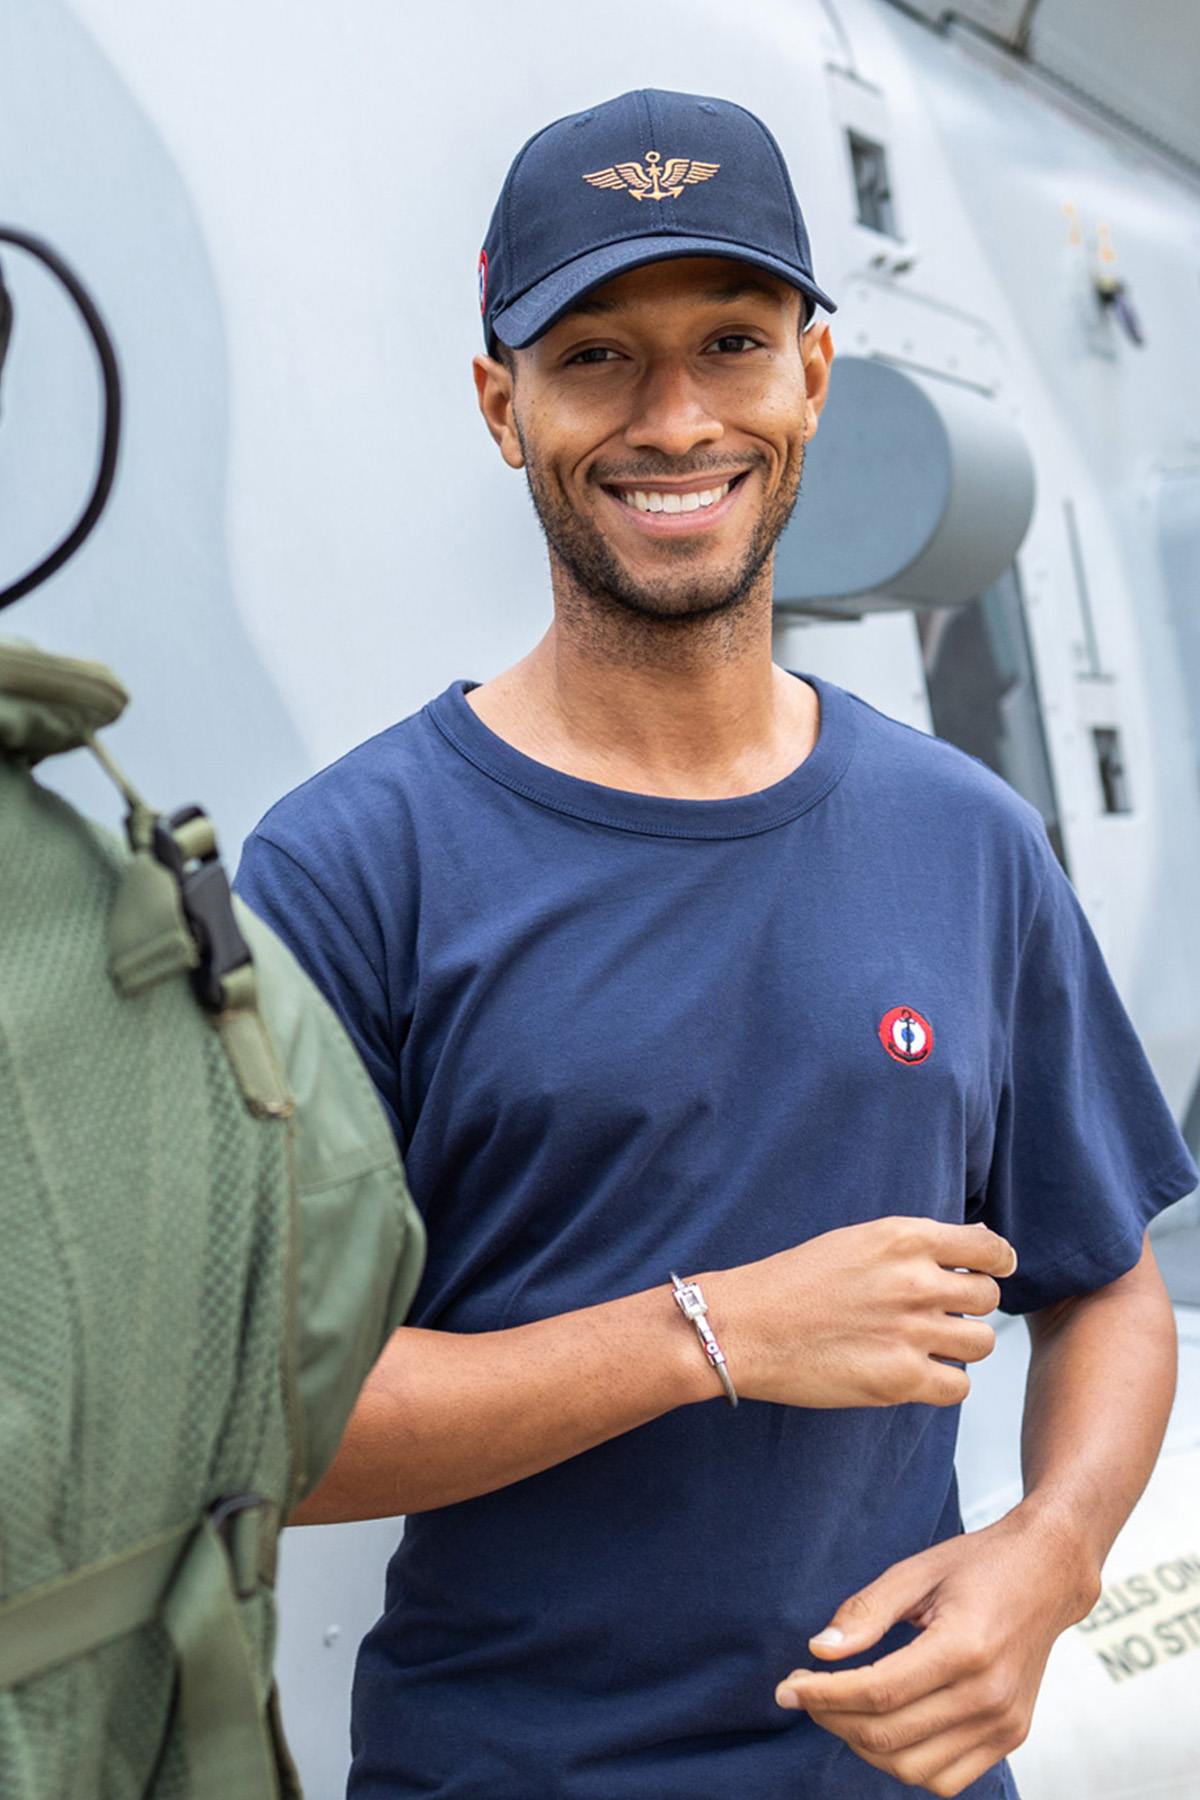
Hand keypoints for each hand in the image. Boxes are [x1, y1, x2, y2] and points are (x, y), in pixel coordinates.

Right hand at [703, 1217, 1014, 1409]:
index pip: (989, 1248)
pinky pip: (959, 1387)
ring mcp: (910, 1331)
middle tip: (938, 1314)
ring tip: (924, 1344)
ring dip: (960, 1346)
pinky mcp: (900, 1379)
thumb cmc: (792, 1281)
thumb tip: (980, 1248)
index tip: (991, 1272)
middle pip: (988, 1298)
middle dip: (969, 1307)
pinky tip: (915, 1372)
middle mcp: (915, 1281)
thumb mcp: (857, 1240)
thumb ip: (916, 1245)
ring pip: (981, 1343)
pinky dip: (943, 1383)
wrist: (744, 1326)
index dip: (996, 1263)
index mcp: (904, 1237)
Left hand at [773, 1507, 1098, 1796]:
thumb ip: (866, 1611)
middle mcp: (989, 1695)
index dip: (823, 1694)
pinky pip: (947, 1779)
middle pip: (889, 1734)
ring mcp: (1004, 1724)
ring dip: (864, 1747)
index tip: (786, 1686)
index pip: (878, 1691)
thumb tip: (819, 1650)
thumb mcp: (916, 1570)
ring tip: (840, 1711)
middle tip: (805, 1692)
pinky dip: (906, 1765)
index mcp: (965, 1647)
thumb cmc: (978, 1565)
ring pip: (914, 1769)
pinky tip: (884, 1729)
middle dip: (833, 1719)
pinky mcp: (1011, 1737)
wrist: (1046, 1575)